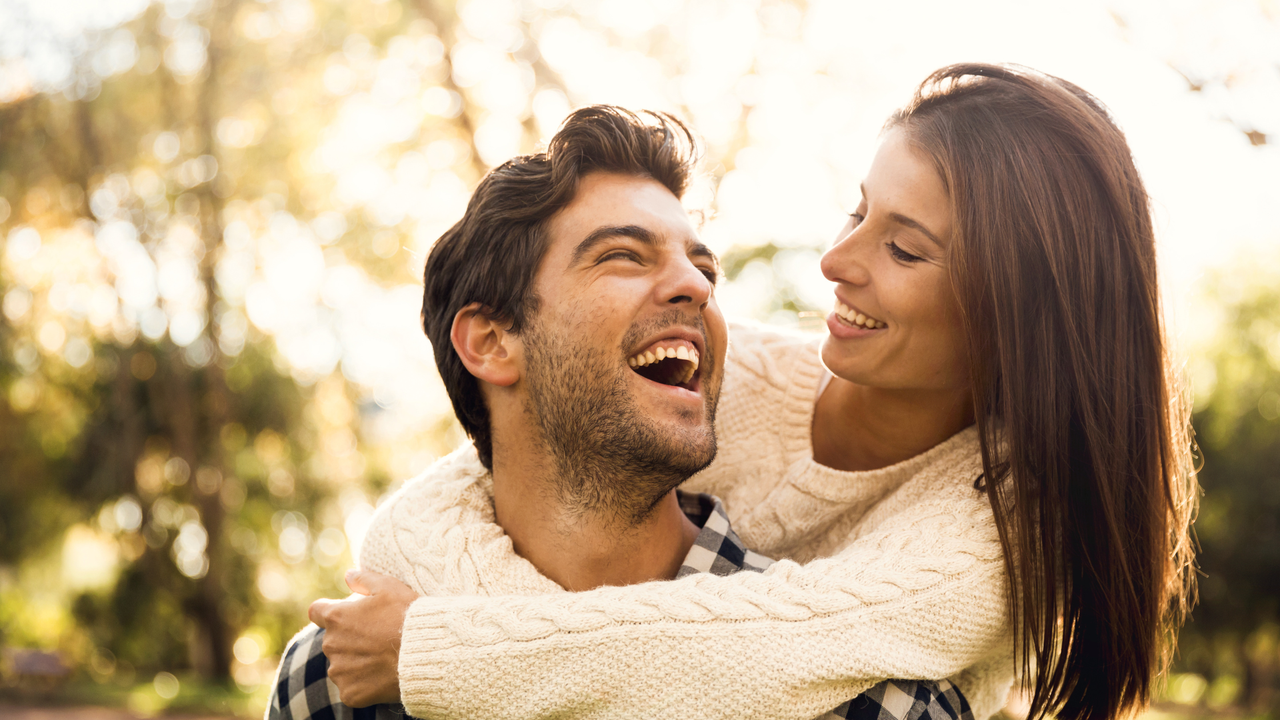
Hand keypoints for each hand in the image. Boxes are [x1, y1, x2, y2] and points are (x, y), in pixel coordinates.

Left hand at [309, 569, 415, 707]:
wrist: (424, 654)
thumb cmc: (407, 617)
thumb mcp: (390, 587)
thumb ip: (364, 579)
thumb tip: (348, 575)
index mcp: (337, 617)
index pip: (317, 612)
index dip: (329, 612)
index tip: (346, 615)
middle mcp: (331, 645)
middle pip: (333, 640)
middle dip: (349, 638)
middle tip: (377, 638)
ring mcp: (339, 671)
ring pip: (341, 665)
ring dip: (355, 661)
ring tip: (382, 658)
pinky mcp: (349, 693)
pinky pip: (351, 687)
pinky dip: (363, 683)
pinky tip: (382, 675)